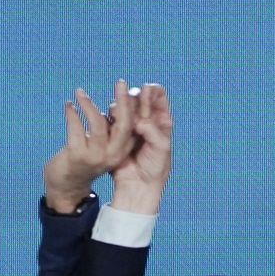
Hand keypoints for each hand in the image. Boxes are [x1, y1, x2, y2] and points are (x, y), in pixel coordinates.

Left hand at [44, 81, 140, 213]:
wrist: (66, 185)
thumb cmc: (84, 159)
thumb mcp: (103, 145)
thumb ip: (111, 129)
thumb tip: (117, 103)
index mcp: (122, 152)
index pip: (134, 126)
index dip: (134, 107)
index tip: (129, 88)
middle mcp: (113, 155)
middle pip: (124, 124)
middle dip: (124, 101)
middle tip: (121, 82)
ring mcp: (96, 157)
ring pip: (98, 123)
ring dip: (88, 104)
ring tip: (79, 92)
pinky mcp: (77, 155)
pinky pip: (76, 127)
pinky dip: (72, 113)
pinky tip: (68, 105)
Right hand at [108, 82, 172, 213]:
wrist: (138, 186)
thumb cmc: (155, 168)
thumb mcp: (161, 147)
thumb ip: (152, 129)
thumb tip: (137, 120)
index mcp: (161, 122)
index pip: (158, 98)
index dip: (154, 91)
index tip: (149, 89)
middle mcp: (146, 121)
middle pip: (140, 98)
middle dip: (136, 95)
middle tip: (133, 95)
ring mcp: (130, 126)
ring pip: (124, 106)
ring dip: (123, 104)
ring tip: (124, 113)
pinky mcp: (116, 132)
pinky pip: (112, 118)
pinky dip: (113, 116)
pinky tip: (114, 119)